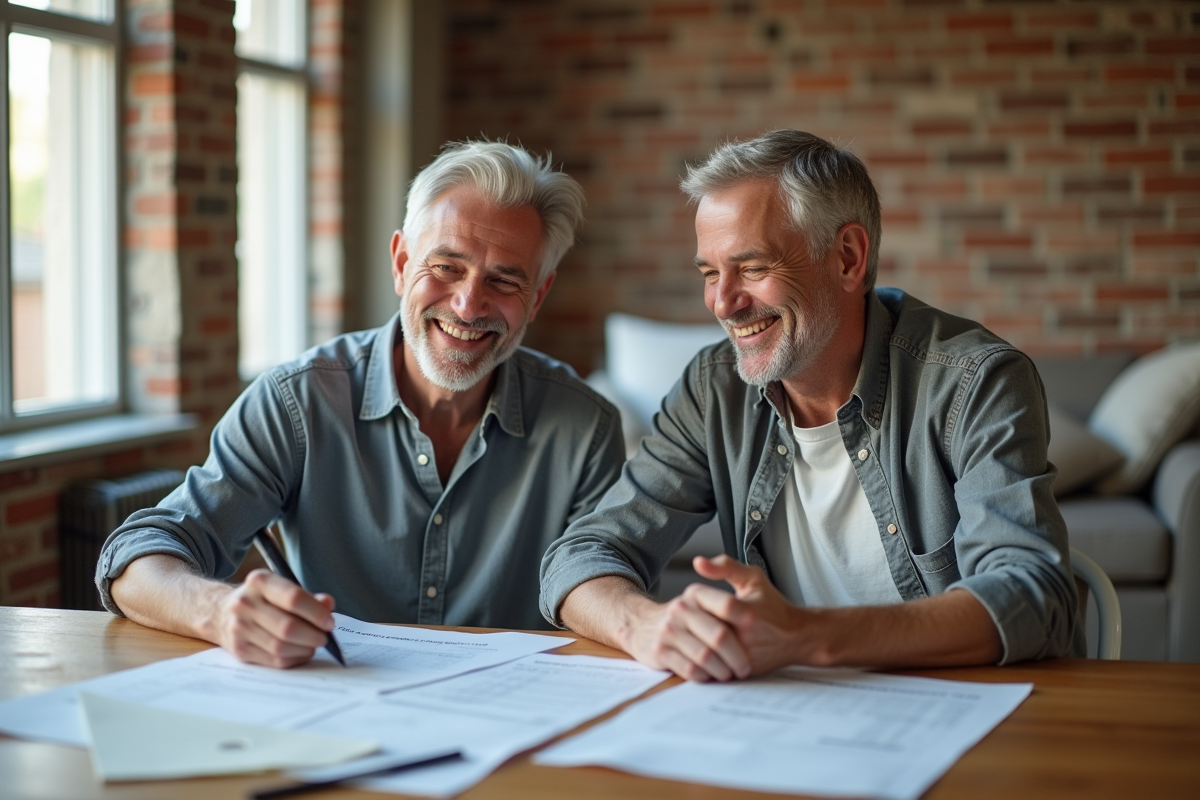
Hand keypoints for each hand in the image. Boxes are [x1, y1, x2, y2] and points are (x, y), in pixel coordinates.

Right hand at [210, 569, 336, 667]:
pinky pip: (274, 660)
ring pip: (281, 647)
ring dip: (304, 649)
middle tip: (324, 637)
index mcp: (259, 582)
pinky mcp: (239, 650)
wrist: (221, 613)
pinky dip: (293, 659)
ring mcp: (239, 628)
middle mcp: (245, 604)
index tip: (330, 622)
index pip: (293, 598)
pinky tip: (300, 653)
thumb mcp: (282, 588)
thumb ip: (308, 597)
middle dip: (313, 635)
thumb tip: (327, 605)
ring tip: (313, 645)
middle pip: (288, 627)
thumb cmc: (262, 599)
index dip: (316, 613)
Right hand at [619, 588, 751, 683]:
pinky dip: (704, 676)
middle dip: (737, 656)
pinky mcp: (659, 651)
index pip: (727, 605)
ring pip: (705, 656)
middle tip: (745, 668)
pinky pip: (689, 669)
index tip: (758, 635)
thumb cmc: (684, 616)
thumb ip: (724, 578)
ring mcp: (668, 630)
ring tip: (729, 674)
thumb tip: (745, 602)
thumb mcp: (701, 595)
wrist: (640, 625)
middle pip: (719, 636)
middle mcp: (681, 609)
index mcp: (696, 593)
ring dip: (722, 670)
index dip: (746, 622)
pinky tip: (709, 675)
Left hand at [685, 554, 806, 675]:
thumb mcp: (753, 578)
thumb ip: (726, 566)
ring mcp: (742, 658)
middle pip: (704, 630)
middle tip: (690, 618)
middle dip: (693, 623)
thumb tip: (699, 562)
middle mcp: (745, 637)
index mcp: (746, 613)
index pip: (712, 607)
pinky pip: (712, 666)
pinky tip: (702, 647)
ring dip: (695, 641)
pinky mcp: (740, 672)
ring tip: (694, 632)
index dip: (700, 603)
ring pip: (705, 650)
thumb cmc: (774, 607)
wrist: (796, 638)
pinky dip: (703, 657)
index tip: (698, 601)